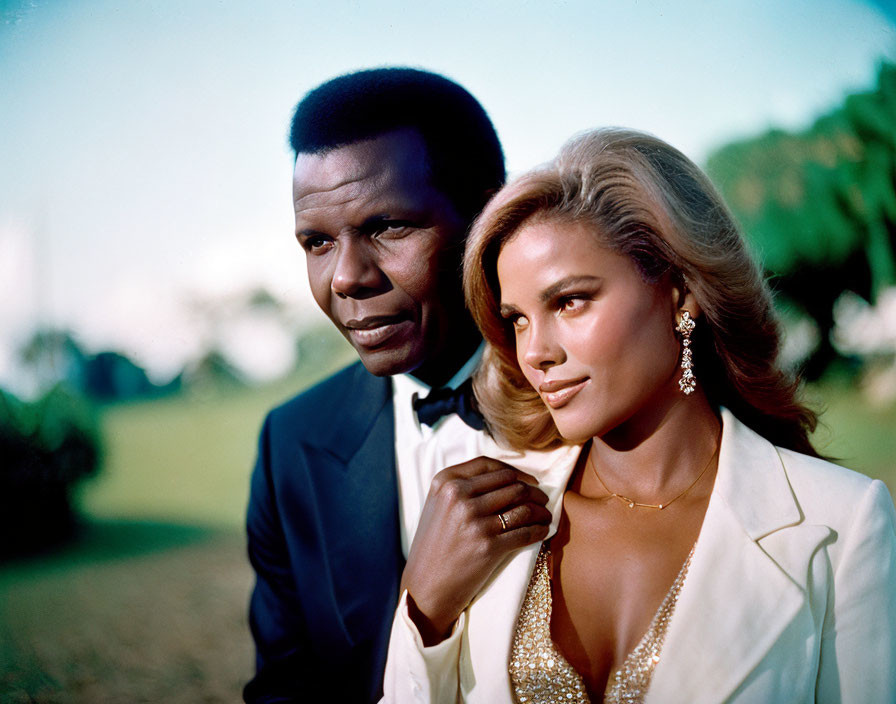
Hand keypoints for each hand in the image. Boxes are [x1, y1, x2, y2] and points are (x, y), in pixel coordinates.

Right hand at [400, 457, 550, 644]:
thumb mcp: (438, 505)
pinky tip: (543, 530)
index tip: (529, 480)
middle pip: (511, 484)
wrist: (425, 586)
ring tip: (545, 515)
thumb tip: (506, 477)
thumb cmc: (434, 545)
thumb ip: (463, 486)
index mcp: (445, 482)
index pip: (490, 464)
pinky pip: (525, 531)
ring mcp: (474, 521)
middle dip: (532, 491)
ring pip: (522, 506)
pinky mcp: (488, 545)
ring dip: (540, 510)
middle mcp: (459, 497)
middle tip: (542, 499)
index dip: (516, 470)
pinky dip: (539, 529)